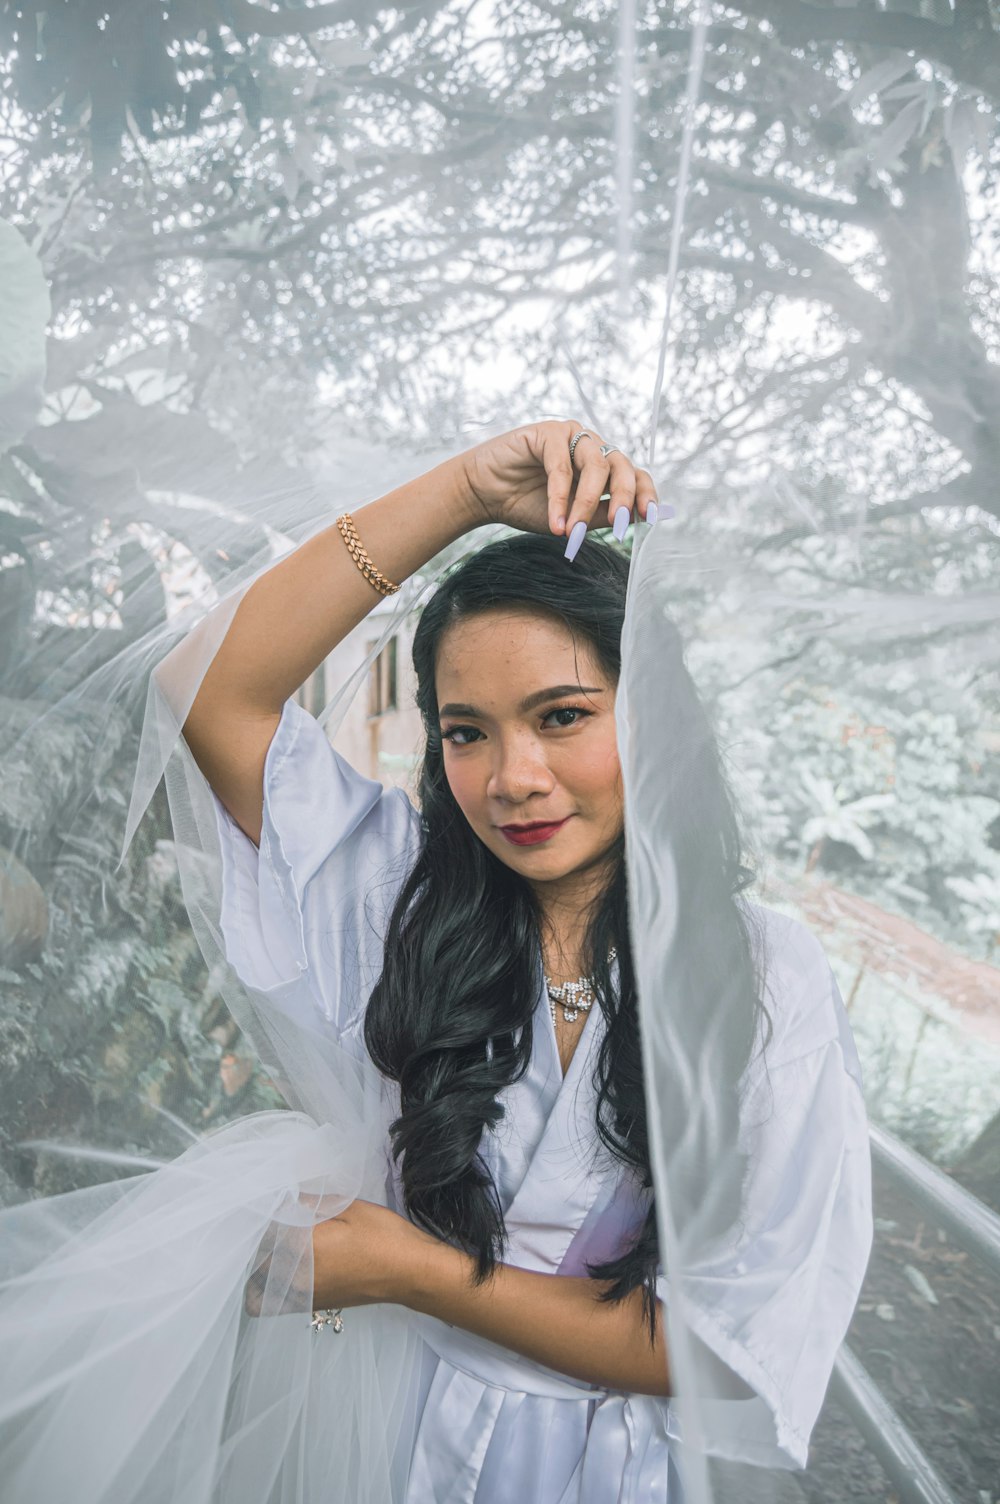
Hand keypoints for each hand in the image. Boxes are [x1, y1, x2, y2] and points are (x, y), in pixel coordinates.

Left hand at [243, 1198, 429, 1317]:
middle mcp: (294, 1275)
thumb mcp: (348, 1207)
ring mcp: (301, 1295)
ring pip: (258, 1285)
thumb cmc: (382, 1236)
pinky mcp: (311, 1306)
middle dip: (260, 1241)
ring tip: (277, 1248)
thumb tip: (288, 1198)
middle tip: (276, 1224)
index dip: (266, 1215)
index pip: (264, 1230)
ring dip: (260, 1266)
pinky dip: (269, 1288)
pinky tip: (287, 1268)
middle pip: (256, 1259)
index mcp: (300, 1245)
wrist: (409, 1273)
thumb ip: (312, 1202)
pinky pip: (273, 1302)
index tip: (275, 1204)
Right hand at [460, 420, 658, 546]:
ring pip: (596, 465)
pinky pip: (562, 465)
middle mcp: (591, 448)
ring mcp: (572, 436)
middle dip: (622, 497)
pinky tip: (555, 521)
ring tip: (571, 530)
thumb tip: (636, 518)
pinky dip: (559, 497)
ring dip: (586, 502)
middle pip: (622, 466)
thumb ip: (602, 515)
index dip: (644, 494)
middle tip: (616, 526)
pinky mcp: (549, 432)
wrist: (485, 496)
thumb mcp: (573, 519)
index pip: (634, 475)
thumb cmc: (526, 505)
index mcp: (602, 467)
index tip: (650, 516)